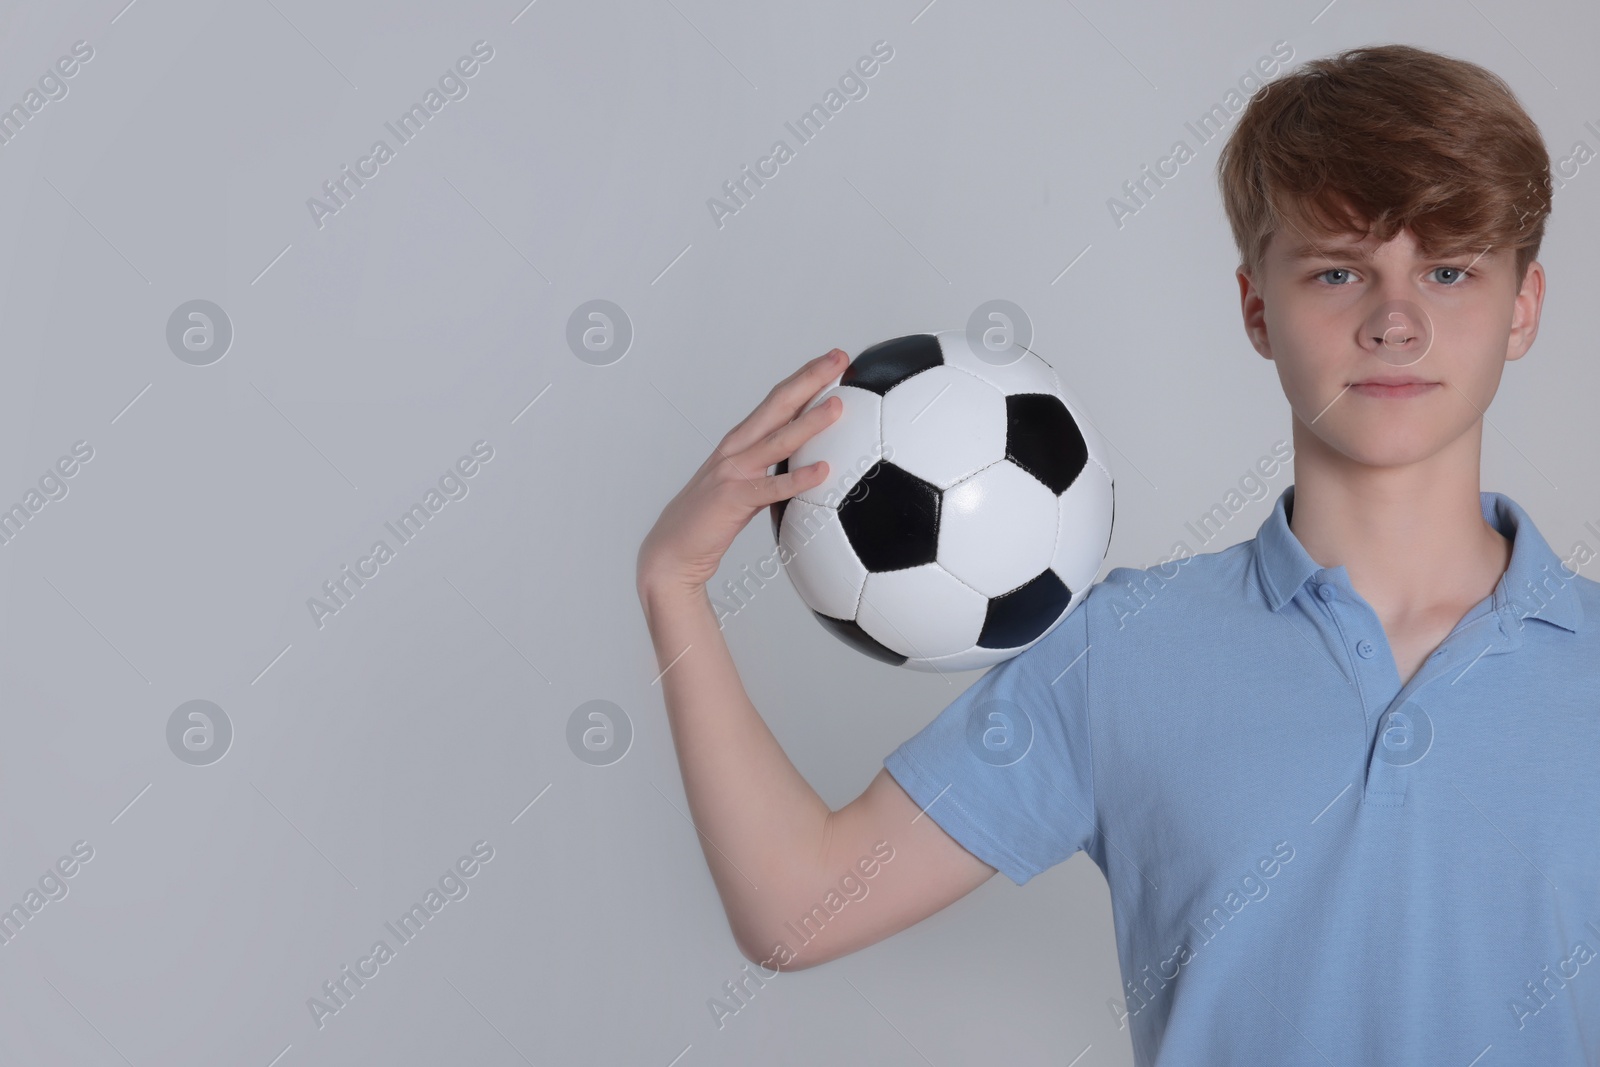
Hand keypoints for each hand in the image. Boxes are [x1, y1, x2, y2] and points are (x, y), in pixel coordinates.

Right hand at [637, 349, 847, 594]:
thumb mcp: (744, 482)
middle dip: (810, 379)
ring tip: (837, 405)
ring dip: (809, 421)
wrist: (672, 548)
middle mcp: (736, 449)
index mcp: (740, 441)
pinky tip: (822, 471)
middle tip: (839, 358)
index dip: (805, 377)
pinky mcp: (734, 500)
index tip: (832, 359)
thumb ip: (771, 466)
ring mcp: (733, 472)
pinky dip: (797, 479)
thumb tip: (807, 458)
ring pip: (777, 441)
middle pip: (778, 406)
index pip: (777, 400)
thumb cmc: (710, 517)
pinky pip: (771, 489)